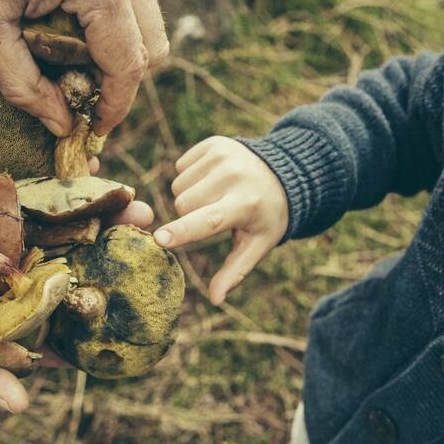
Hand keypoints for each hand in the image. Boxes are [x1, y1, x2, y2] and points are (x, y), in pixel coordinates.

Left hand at [0, 0, 167, 135]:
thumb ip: (22, 82)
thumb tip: (60, 125)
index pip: (127, 66)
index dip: (113, 108)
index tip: (92, 131)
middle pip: (152, 47)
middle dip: (120, 81)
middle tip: (79, 98)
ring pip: (147, 20)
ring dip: (118, 49)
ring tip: (69, 60)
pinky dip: (110, 19)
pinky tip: (66, 21)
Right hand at [0, 185, 153, 411]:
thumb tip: (23, 405)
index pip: (56, 325)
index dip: (94, 318)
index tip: (136, 309)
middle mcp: (1, 281)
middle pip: (68, 269)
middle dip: (109, 258)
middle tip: (151, 243)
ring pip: (54, 228)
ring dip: (95, 217)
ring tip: (136, 205)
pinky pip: (21, 193)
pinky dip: (54, 184)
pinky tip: (92, 172)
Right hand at [154, 137, 287, 304]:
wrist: (283, 173)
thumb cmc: (265, 217)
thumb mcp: (257, 245)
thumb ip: (235, 272)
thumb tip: (215, 299)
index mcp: (245, 205)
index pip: (209, 221)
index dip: (183, 232)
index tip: (160, 239)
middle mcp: (234, 176)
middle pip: (183, 204)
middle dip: (189, 215)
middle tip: (215, 213)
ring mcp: (223, 155)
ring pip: (178, 186)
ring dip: (190, 196)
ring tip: (216, 196)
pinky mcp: (214, 143)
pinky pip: (181, 166)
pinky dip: (191, 177)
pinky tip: (213, 179)